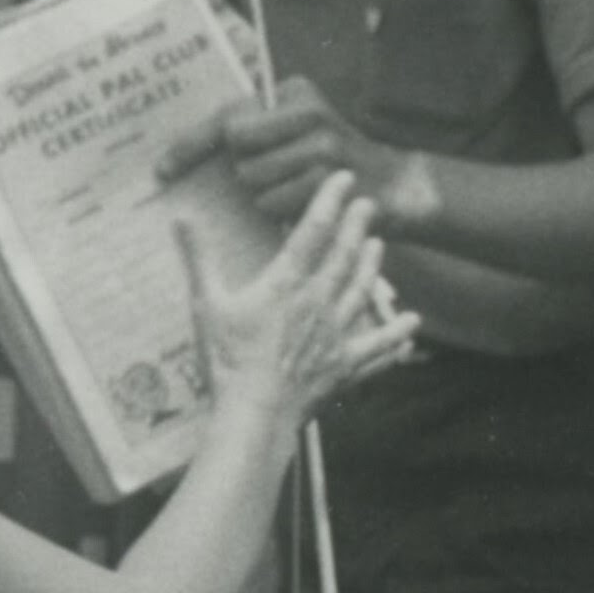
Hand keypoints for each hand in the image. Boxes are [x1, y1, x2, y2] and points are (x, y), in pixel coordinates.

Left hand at [166, 74, 426, 235]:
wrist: (395, 186)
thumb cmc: (330, 164)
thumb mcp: (295, 134)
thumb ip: (250, 134)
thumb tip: (183, 154)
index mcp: (294, 93)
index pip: (227, 116)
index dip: (190, 144)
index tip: (161, 169)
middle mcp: (307, 110)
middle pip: (237, 149)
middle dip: (246, 173)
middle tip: (278, 176)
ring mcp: (321, 144)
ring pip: (253, 180)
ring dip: (266, 197)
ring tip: (297, 191)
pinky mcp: (329, 179)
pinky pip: (274, 204)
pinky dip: (283, 213)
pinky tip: (307, 206)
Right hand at [190, 175, 415, 421]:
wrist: (255, 413)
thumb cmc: (226, 360)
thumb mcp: (206, 304)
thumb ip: (198, 258)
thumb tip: (181, 216)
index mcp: (286, 284)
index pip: (312, 231)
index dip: (330, 201)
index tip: (344, 179)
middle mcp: (318, 303)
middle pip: (344, 256)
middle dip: (358, 225)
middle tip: (370, 204)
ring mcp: (335, 335)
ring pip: (362, 291)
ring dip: (372, 266)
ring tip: (380, 245)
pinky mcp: (344, 366)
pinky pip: (376, 348)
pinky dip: (395, 336)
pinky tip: (412, 324)